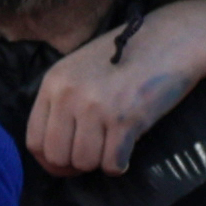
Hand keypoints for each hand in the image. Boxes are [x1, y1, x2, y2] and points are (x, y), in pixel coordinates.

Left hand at [28, 0, 205, 176]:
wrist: (171, 40)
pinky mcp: (125, 119)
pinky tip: (127, 150)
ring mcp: (96, 107)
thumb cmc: (128, 56)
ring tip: (113, 145)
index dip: (49, 160)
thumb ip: (62, 100)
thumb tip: (55, 147)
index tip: (67, 162)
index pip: (34, 140)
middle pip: (57, 157)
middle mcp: (69, 95)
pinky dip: (120, 164)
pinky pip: (112, 163)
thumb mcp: (80, 68)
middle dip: (75, 165)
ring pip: (85, 163)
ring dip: (100, 162)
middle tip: (94, 156)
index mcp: (54, 82)